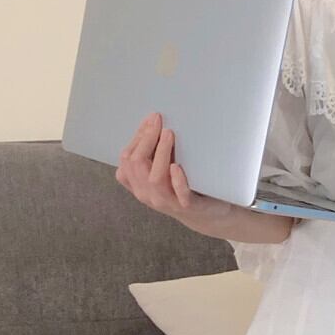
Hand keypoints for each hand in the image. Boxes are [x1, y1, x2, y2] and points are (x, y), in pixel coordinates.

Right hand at [116, 112, 234, 230]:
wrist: (207, 214)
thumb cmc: (183, 187)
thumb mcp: (163, 170)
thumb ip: (155, 153)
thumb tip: (153, 121)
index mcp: (138, 184)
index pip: (127, 159)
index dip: (137, 137)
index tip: (150, 120)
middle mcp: (147, 194)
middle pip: (136, 165)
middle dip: (146, 139)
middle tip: (158, 120)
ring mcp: (166, 202)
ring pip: (154, 179)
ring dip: (161, 153)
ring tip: (169, 134)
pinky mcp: (187, 206)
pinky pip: (179, 194)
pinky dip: (177, 180)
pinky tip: (176, 166)